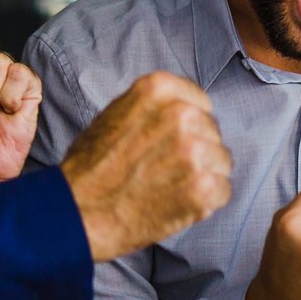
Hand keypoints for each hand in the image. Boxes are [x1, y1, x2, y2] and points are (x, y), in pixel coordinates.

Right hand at [59, 72, 230, 262]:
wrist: (76, 210)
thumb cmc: (90, 166)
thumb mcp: (116, 113)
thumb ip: (154, 107)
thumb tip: (187, 111)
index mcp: (159, 88)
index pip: (200, 103)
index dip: (187, 127)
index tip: (170, 143)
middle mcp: (181, 114)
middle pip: (212, 131)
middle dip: (196, 150)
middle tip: (164, 170)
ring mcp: (195, 151)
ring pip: (221, 161)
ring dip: (203, 176)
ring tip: (168, 187)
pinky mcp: (203, 187)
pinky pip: (223, 190)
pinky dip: (205, 202)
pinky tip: (176, 203)